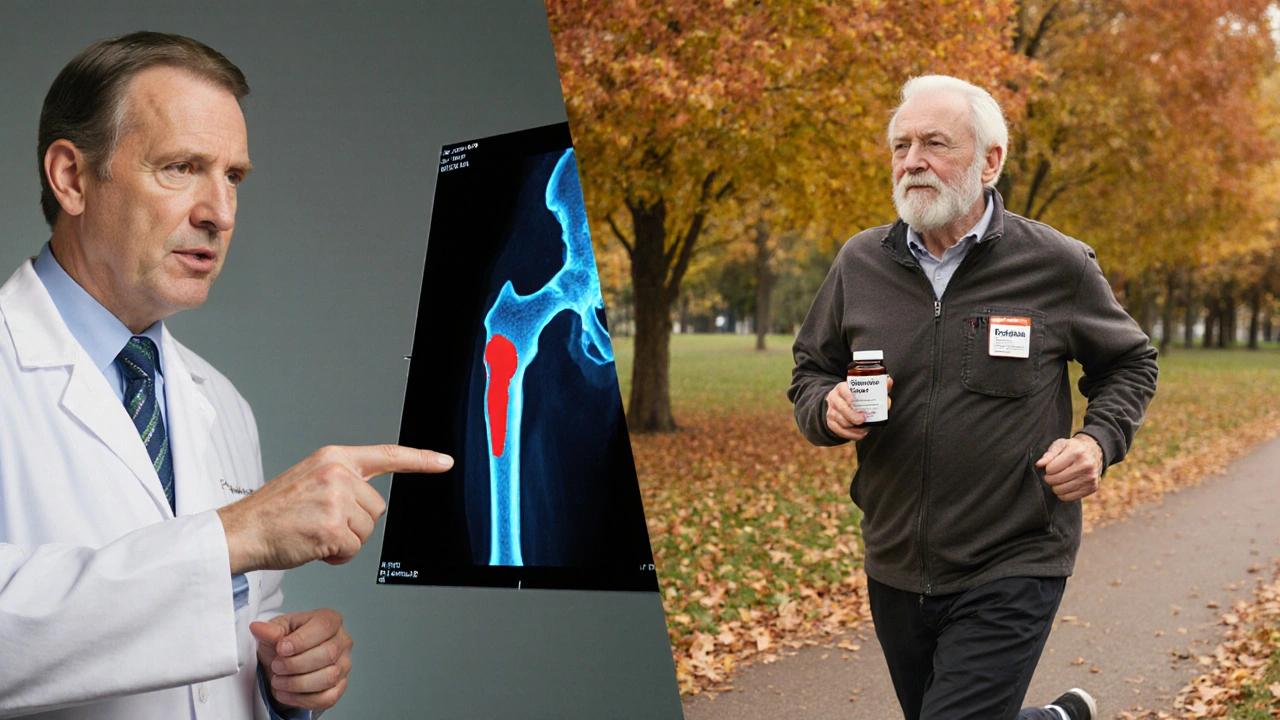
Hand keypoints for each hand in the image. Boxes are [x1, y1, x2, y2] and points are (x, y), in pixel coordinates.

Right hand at [218, 444, 452, 573]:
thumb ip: (342, 481)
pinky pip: (353, 550)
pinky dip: (337, 556)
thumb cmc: (273, 512)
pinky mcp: (333, 528)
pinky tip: (314, 547)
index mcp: (334, 458)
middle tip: (321, 523)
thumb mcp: (310, 479)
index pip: (387, 455)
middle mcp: (338, 474)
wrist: (242, 531)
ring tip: (314, 533)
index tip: (444, 462)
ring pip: (368, 531)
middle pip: (377, 508)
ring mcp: (336, 500)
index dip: (420, 460)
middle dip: (355, 523)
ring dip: (346, 541)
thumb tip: (369, 498)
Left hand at [252, 608, 351, 711]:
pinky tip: (286, 693)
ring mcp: (344, 665)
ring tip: (278, 681)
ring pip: (329, 677)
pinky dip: (303, 699)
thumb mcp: (275, 631)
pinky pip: (327, 698)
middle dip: (296, 664)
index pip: (323, 627)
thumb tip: (259, 629)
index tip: (281, 649)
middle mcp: (342, 641)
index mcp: (330, 620)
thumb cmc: (285, 642)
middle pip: (328, 653)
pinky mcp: (339, 686)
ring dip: (298, 683)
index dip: (301, 640)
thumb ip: (270, 630)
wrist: (285, 661)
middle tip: (277, 666)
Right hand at [824, 376, 892, 440]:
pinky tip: (860, 434)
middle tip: (862, 420)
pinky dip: (850, 434)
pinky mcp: (831, 423)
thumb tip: (889, 381)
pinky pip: (839, 430)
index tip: (853, 401)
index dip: (847, 394)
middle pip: (841, 407)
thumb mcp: (865, 391)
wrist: (841, 406)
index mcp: (842, 388)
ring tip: (864, 428)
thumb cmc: (857, 397)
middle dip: (852, 415)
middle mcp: (834, 399)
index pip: (843, 389)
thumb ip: (878, 387)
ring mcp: (831, 411)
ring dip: (853, 426)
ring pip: (840, 420)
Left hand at [1036, 434, 1103, 500]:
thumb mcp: (1060, 445)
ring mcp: (1090, 478)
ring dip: (1055, 487)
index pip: (1051, 469)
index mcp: (1076, 452)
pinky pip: (1069, 498)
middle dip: (1049, 479)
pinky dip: (1063, 494)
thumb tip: (1039, 464)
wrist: (1093, 453)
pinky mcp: (1092, 488)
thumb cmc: (1072, 449)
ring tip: (1058, 480)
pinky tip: (1064, 486)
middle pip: (1056, 480)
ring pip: (1061, 490)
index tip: (1050, 467)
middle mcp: (1085, 465)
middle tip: (1051, 475)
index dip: (1047, 469)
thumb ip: (1049, 455)